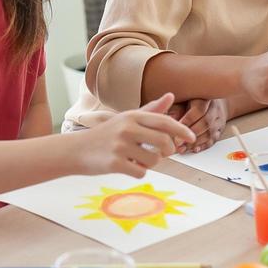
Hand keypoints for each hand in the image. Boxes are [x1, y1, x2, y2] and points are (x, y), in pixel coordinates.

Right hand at [76, 93, 195, 176]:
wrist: (75, 150)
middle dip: (168, 151)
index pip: (164, 121)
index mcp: (132, 116)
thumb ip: (150, 110)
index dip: (181, 130)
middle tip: (163, 154)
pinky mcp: (115, 163)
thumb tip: (171, 96)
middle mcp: (127, 128)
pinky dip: (138, 172)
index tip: (191, 138)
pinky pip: (141, 172)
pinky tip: (127, 166)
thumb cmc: (105, 134)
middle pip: (164, 143)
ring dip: (151, 164)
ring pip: (154, 160)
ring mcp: (120, 146)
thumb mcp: (126, 118)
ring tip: (138, 159)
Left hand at [172, 98, 227, 153]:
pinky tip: (194, 149)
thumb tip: (171, 118)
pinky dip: (203, 146)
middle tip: (178, 142)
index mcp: (205, 98)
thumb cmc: (191, 101)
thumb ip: (177, 108)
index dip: (188, 120)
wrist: (211, 103)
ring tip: (182, 148)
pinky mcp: (219, 131)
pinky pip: (213, 140)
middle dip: (191, 134)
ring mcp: (218, 120)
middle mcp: (214, 108)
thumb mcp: (182, 100)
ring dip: (195, 142)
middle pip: (206, 122)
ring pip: (210, 133)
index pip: (199, 109)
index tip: (177, 128)